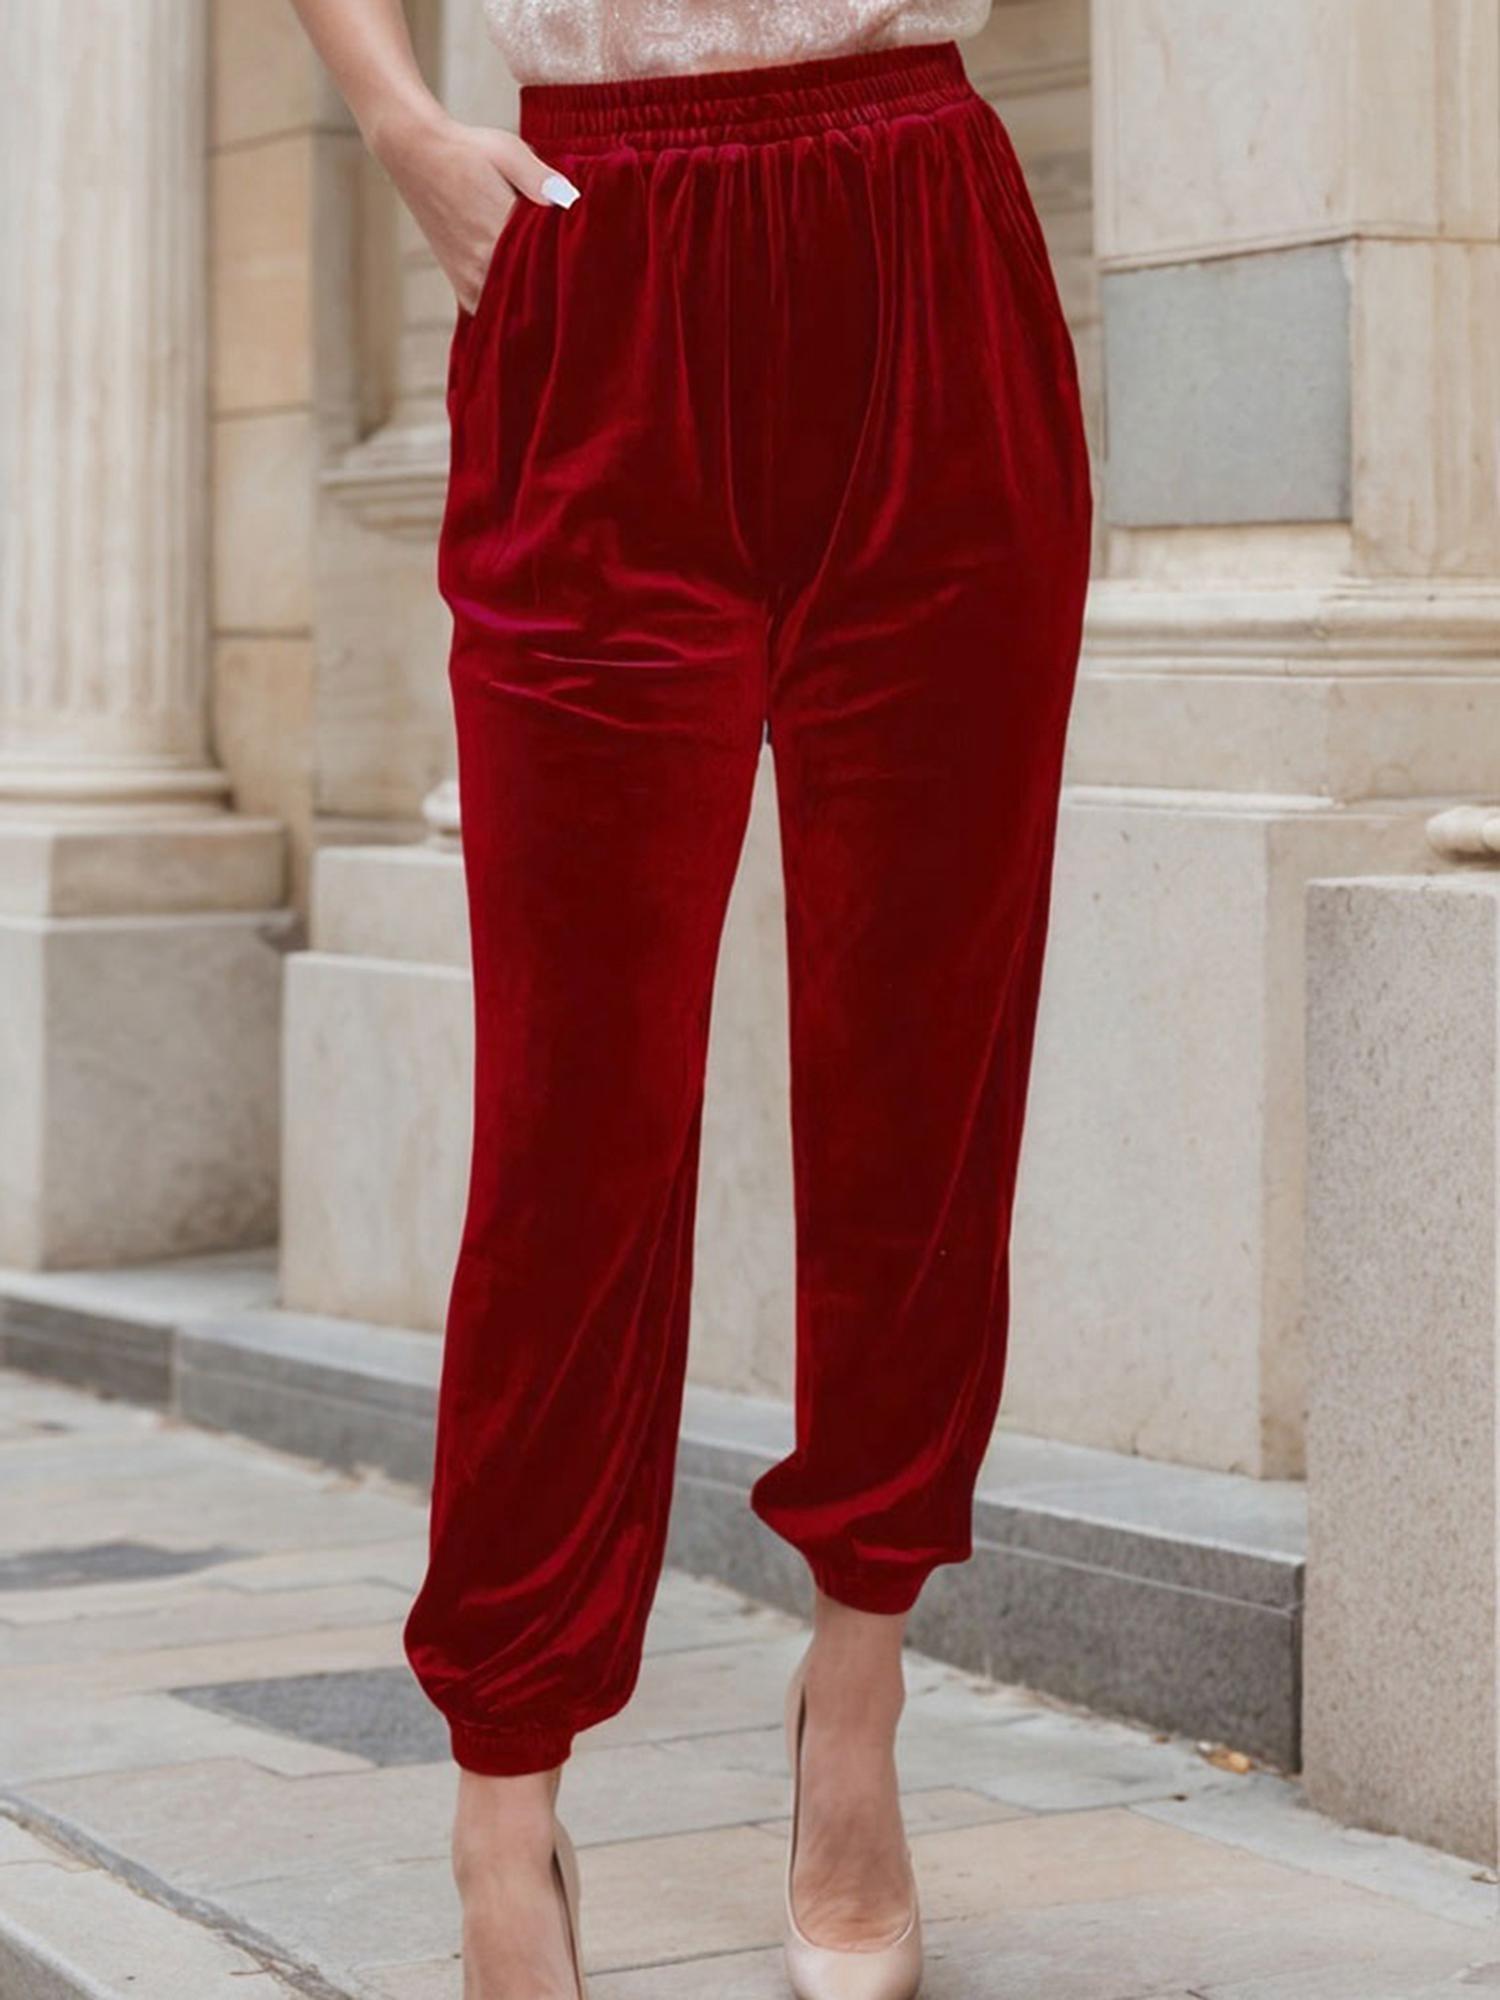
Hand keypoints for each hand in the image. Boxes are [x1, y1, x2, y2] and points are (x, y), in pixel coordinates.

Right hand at [375, 109, 579, 312]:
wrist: (415, 153)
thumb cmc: (465, 150)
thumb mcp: (507, 151)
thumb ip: (540, 177)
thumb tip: (570, 200)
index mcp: (498, 231)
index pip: (547, 265)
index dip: (571, 268)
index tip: (590, 271)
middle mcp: (483, 263)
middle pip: (534, 292)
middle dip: (556, 289)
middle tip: (583, 290)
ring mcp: (470, 280)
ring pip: (514, 306)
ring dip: (533, 301)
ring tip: (556, 292)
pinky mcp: (461, 286)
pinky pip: (493, 311)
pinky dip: (510, 307)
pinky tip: (528, 298)